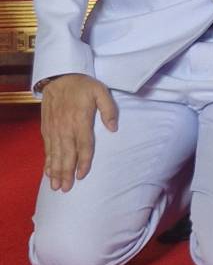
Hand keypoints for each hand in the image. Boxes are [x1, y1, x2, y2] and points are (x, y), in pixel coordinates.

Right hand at [40, 74, 117, 191]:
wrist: (59, 76)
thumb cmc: (82, 84)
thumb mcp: (100, 91)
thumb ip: (108, 109)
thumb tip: (113, 128)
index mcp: (80, 120)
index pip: (83, 145)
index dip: (83, 161)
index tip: (82, 175)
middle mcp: (66, 127)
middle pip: (67, 154)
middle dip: (66, 172)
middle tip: (66, 189)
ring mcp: (54, 129)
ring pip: (55, 154)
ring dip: (56, 171)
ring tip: (56, 186)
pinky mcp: (47, 128)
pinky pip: (47, 148)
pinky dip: (47, 161)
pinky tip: (48, 172)